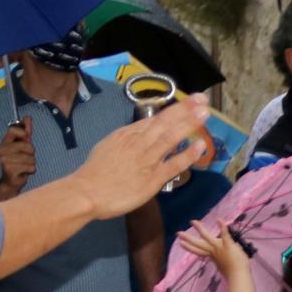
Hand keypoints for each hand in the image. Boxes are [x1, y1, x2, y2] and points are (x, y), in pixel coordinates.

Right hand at [0, 119, 37, 194]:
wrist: (10, 181)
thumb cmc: (18, 161)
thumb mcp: (22, 145)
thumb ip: (26, 131)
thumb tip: (28, 117)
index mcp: (4, 142)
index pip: (15, 130)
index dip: (24, 134)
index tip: (25, 139)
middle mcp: (2, 150)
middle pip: (28, 145)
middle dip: (31, 153)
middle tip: (25, 158)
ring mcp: (5, 161)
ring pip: (31, 158)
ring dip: (31, 163)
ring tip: (24, 166)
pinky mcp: (11, 171)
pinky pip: (31, 167)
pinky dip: (31, 170)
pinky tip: (24, 173)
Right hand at [73, 97, 209, 215]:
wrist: (86, 192)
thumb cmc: (95, 172)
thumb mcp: (109, 145)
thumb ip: (128, 138)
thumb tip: (143, 132)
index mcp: (128, 134)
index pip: (155, 119)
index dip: (175, 109)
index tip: (191, 101)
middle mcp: (139, 143)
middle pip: (165, 123)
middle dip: (185, 110)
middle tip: (202, 99)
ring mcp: (147, 160)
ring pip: (170, 138)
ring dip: (188, 125)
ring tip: (204, 114)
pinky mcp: (152, 179)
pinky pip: (173, 164)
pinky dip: (187, 155)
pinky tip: (200, 146)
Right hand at [176, 222, 243, 271]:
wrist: (238, 276)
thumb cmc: (233, 271)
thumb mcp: (223, 263)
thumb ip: (220, 258)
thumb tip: (220, 256)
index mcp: (212, 256)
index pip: (198, 251)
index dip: (189, 247)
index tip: (181, 244)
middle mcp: (213, 251)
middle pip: (198, 244)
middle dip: (188, 238)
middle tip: (178, 233)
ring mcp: (219, 248)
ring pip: (207, 237)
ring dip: (200, 229)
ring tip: (192, 221)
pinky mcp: (228, 245)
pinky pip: (225, 235)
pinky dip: (222, 227)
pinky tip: (219, 220)